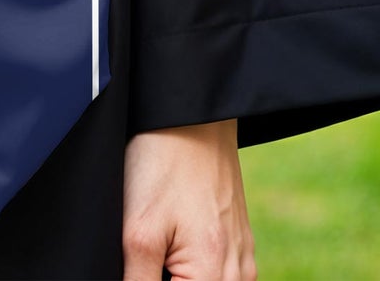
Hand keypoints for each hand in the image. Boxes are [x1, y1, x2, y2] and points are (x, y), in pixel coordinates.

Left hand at [122, 121, 255, 280]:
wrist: (191, 115)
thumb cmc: (163, 163)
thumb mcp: (138, 230)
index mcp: (215, 275)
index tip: (136, 264)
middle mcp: (239, 274)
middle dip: (160, 275)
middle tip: (143, 251)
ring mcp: (243, 259)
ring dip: (177, 272)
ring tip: (158, 242)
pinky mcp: (240, 244)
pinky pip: (218, 274)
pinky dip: (192, 268)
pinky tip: (171, 242)